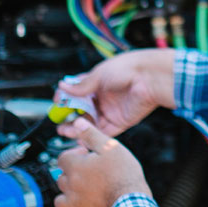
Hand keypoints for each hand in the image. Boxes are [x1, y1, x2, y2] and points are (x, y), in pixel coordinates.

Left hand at [54, 117, 151, 206]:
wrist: (131, 206)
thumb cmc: (123, 176)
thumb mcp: (111, 148)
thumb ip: (92, 135)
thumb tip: (78, 123)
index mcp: (76, 168)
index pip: (62, 158)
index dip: (74, 154)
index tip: (87, 155)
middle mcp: (70, 188)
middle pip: (61, 178)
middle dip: (73, 174)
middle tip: (91, 172)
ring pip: (62, 200)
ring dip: (70, 195)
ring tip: (86, 192)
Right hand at [56, 48, 174, 136]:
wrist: (151, 78)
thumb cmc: (128, 69)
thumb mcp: (100, 74)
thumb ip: (82, 85)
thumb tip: (62, 87)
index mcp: (98, 82)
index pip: (77, 92)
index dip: (66, 99)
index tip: (56, 103)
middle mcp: (104, 97)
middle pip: (81, 111)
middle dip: (69, 117)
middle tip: (59, 121)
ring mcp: (111, 111)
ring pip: (90, 124)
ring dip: (77, 128)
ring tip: (66, 130)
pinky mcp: (120, 122)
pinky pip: (103, 133)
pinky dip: (91, 136)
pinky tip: (80, 137)